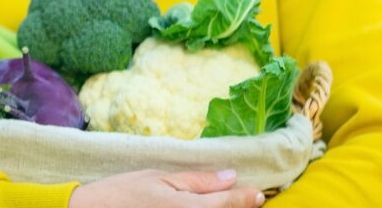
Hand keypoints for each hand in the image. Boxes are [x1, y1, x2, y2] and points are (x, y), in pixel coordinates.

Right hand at [67, 169, 265, 207]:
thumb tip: (230, 177)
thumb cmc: (123, 193)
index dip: (246, 199)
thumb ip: (197, 181)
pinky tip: (197, 206)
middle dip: (235, 207)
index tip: (258, 195)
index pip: (228, 204)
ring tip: (220, 202)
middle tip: (243, 199)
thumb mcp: (160, 178)